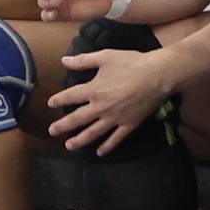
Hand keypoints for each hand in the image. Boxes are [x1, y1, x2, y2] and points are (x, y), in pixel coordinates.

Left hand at [48, 43, 177, 154]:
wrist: (158, 75)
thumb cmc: (131, 63)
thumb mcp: (104, 57)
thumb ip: (83, 61)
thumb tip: (63, 61)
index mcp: (94, 90)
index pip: (71, 96)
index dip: (59, 100)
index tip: (51, 104)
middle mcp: (101, 107)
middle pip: (78, 119)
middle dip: (63, 126)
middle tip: (52, 132)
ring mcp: (115, 118)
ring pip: (94, 133)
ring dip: (80, 140)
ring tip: (69, 146)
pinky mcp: (129, 124)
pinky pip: (116, 139)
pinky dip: (107, 147)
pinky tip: (99, 153)